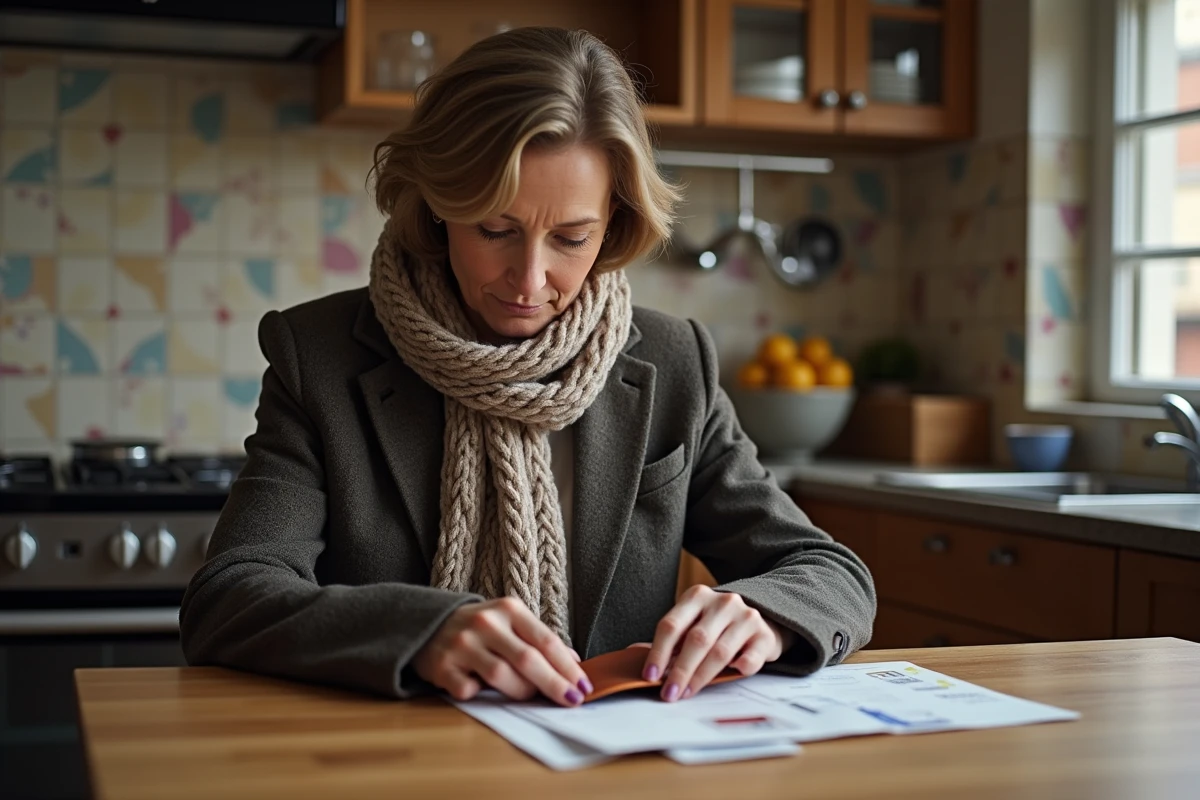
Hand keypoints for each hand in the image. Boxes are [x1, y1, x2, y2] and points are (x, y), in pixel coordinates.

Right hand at [413, 596, 591, 705]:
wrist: (429, 625)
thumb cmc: (481, 629)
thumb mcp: (512, 622)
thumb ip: (540, 640)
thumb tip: (574, 663)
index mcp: (508, 609)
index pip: (545, 640)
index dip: (567, 666)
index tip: (583, 686)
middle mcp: (485, 623)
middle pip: (527, 659)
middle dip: (554, 684)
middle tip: (571, 700)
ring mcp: (461, 644)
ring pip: (501, 676)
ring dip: (521, 692)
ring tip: (529, 696)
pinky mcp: (442, 666)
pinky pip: (469, 690)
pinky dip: (481, 694)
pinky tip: (482, 689)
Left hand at [643, 585, 793, 701]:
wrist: (763, 619)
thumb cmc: (718, 626)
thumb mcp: (692, 623)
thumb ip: (670, 639)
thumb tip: (632, 655)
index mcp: (697, 596)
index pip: (672, 625)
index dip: (658, 652)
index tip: (650, 675)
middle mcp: (722, 602)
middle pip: (696, 640)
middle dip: (680, 670)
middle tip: (669, 693)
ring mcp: (746, 617)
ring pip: (720, 651)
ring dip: (701, 676)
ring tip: (688, 692)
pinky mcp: (764, 635)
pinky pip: (749, 658)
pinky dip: (738, 670)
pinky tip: (730, 675)